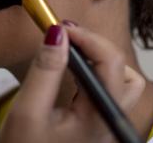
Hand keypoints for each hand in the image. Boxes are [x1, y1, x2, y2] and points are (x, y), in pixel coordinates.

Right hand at [0, 22, 145, 142]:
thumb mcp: (27, 112)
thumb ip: (44, 71)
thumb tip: (58, 34)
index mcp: (99, 119)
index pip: (111, 63)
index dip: (87, 38)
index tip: (60, 26)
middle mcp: (111, 122)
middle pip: (125, 72)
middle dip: (98, 48)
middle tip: (67, 38)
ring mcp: (107, 126)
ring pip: (122, 83)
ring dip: (101, 63)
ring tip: (71, 56)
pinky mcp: (99, 126)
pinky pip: (107, 92)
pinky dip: (94, 76)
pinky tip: (71, 74)